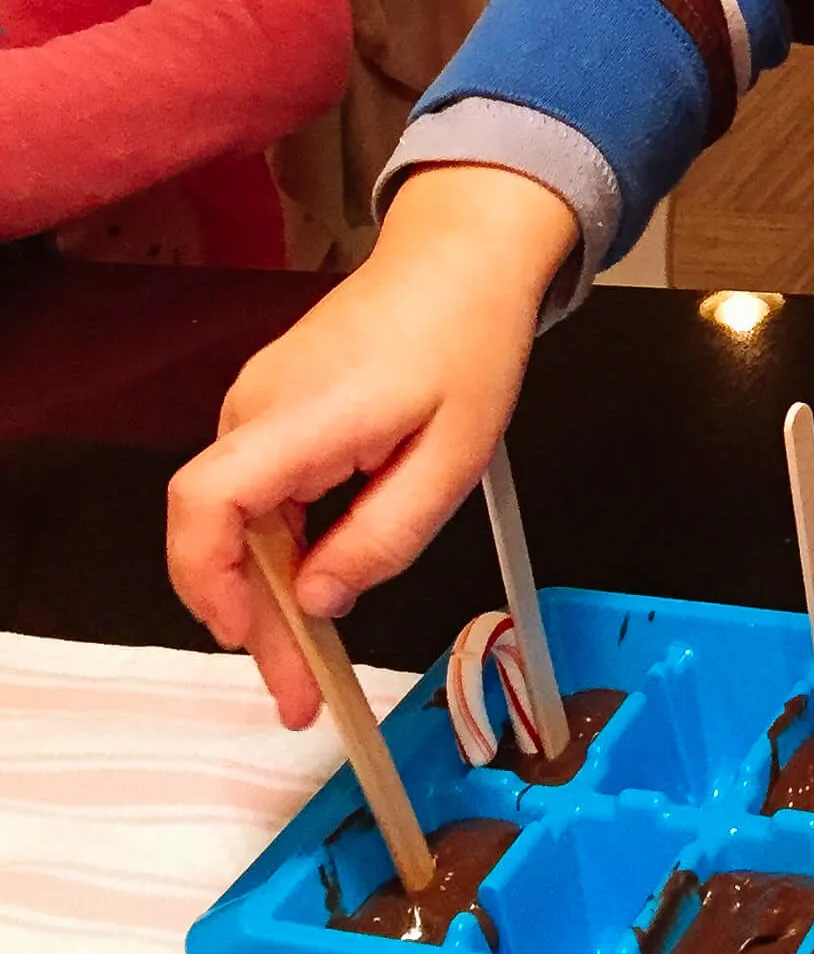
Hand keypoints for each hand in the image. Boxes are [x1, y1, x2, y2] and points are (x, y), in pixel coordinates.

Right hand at [166, 166, 577, 726]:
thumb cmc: (467, 341)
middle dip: (253, 622)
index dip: (210, 581)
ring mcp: (261, 406)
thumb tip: (319, 601)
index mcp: (300, 416)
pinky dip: (283, 547)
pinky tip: (320, 584)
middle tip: (301, 693)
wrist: (463, 260)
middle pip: (221, 532)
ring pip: (240, 519)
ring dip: (269, 592)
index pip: (206, 504)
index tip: (251, 639)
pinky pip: (262, 492)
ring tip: (313, 660)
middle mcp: (259, 409)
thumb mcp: (454, 455)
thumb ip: (385, 534)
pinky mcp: (277, 409)